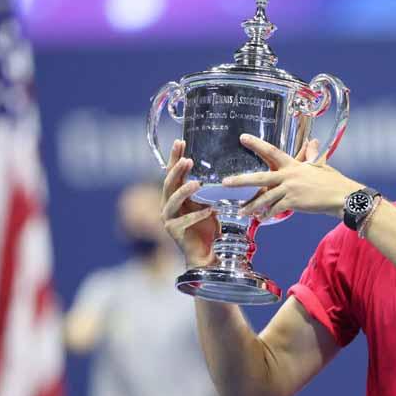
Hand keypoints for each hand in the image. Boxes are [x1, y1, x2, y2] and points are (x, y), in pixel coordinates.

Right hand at [161, 140, 218, 267]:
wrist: (206, 253)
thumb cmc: (207, 226)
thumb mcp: (209, 203)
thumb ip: (209, 189)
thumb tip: (227, 167)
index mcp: (175, 196)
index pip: (173, 172)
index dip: (175, 157)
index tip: (180, 141)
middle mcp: (168, 205)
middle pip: (168, 183)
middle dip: (176, 170)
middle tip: (186, 159)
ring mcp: (168, 219)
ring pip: (172, 201)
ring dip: (183, 191)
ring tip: (196, 183)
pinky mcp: (174, 232)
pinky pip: (184, 221)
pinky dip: (197, 215)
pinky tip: (210, 210)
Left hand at [222, 134, 362, 219]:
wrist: (342, 197)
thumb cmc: (333, 182)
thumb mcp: (321, 166)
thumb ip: (313, 156)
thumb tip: (314, 142)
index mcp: (293, 165)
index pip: (272, 151)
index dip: (256, 144)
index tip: (242, 138)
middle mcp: (289, 175)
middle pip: (259, 177)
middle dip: (241, 180)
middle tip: (225, 182)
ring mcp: (290, 189)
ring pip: (265, 197)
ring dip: (252, 205)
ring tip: (241, 211)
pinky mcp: (293, 202)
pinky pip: (275, 209)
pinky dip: (267, 214)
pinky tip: (261, 219)